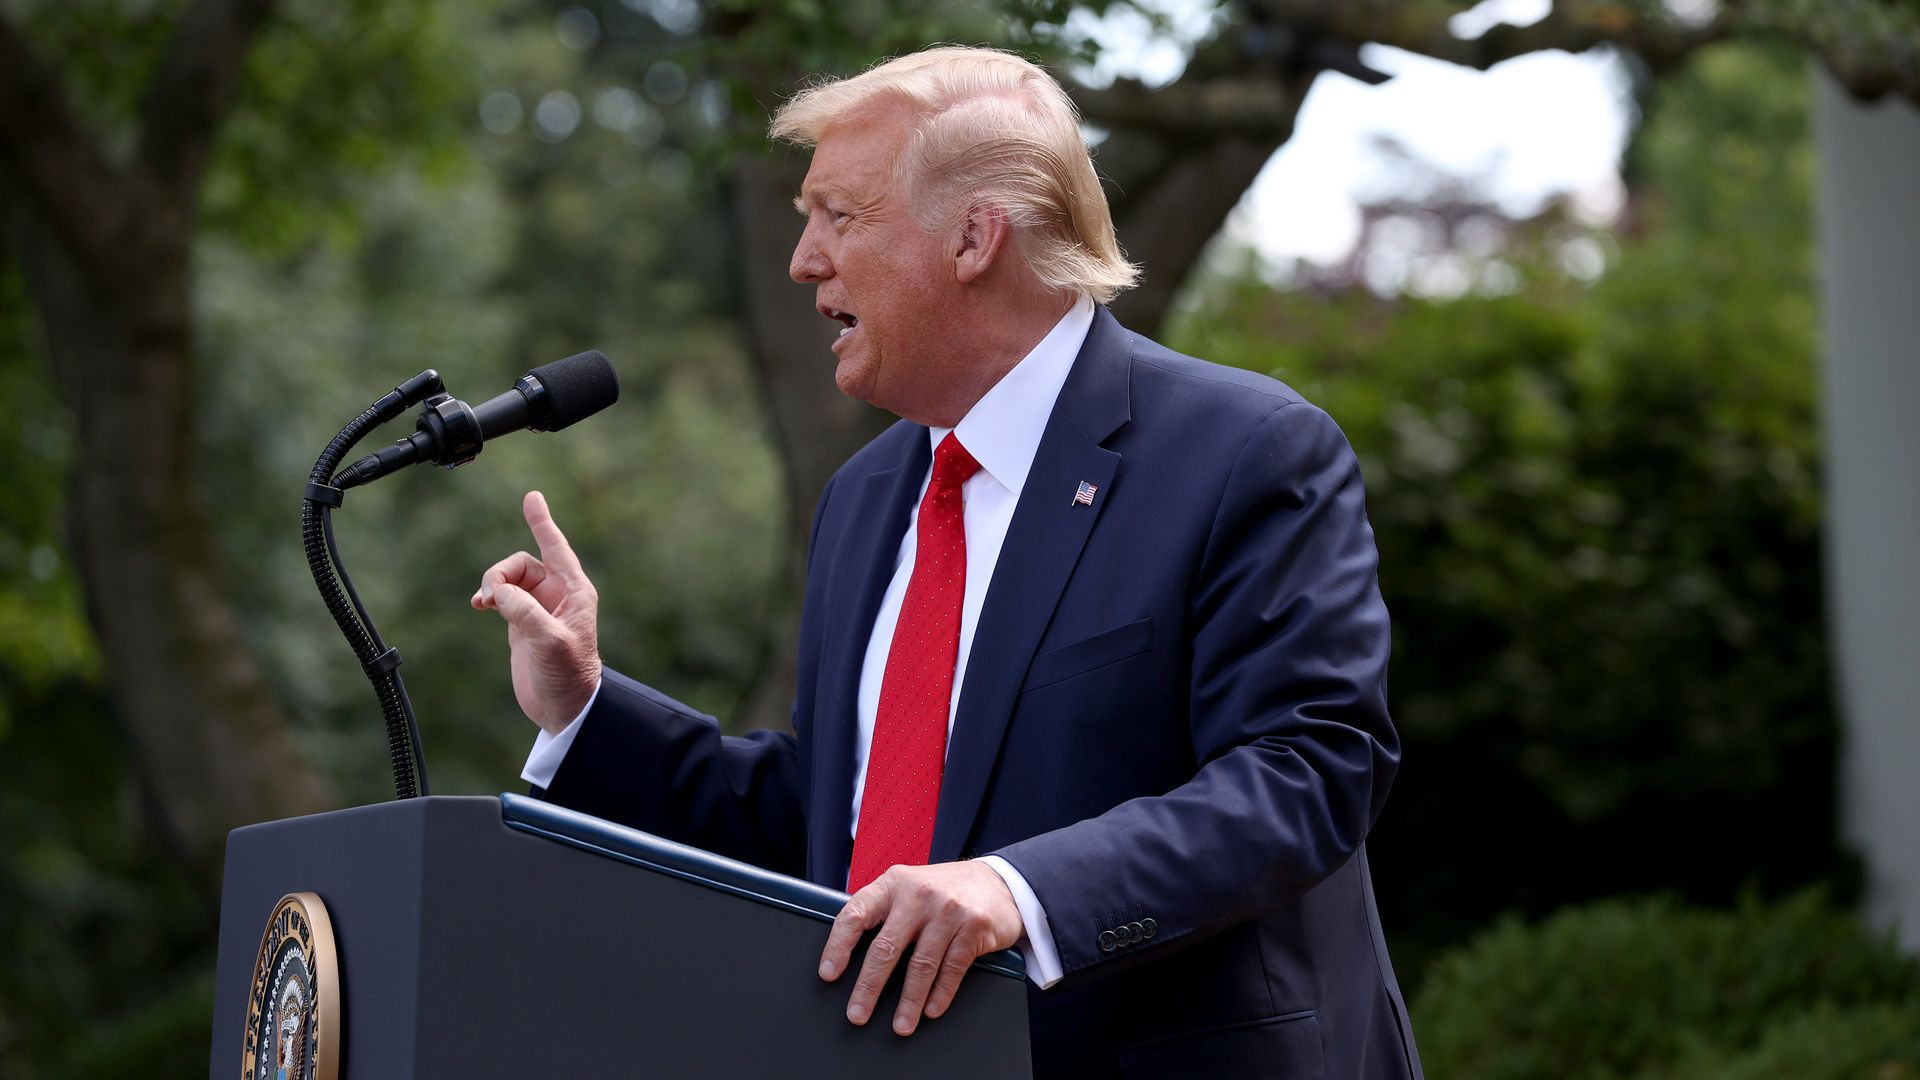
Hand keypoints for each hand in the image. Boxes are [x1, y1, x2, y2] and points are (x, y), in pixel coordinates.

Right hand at [471, 490, 602, 733]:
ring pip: (507, 579)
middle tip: (490, 598)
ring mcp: (536, 608)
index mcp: (574, 592)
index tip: (532, 497)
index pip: (556, 548)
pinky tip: (479, 604)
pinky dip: (488, 596)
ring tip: (483, 604)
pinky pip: (501, 597)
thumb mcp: (550, 642)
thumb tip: (499, 592)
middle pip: (521, 564)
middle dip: (501, 574)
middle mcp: (556, 595)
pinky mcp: (521, 623)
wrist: (563, 707)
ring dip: (492, 586)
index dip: (542, 523)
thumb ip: (525, 613)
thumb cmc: (568, 675)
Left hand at [818, 862, 1023, 1035]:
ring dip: (909, 1001)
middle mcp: (918, 894)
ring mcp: (948, 909)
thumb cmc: (943, 891)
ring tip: (901, 1025)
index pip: (856, 914)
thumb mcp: (909, 888)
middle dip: (868, 986)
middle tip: (857, 1014)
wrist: (997, 882)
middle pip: (886, 947)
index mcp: (893, 884)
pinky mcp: (974, 926)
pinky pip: (952, 968)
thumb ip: (884, 911)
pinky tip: (931, 1010)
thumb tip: (849, 953)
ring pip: (921, 964)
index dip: (838, 945)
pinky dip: (940, 994)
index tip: (828, 973)